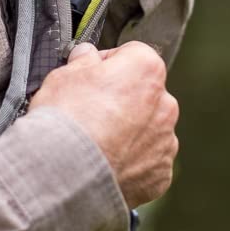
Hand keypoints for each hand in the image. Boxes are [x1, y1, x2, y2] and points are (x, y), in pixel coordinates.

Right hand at [27, 41, 178, 209]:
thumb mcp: (64, 74)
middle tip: (90, 115)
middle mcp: (165, 104)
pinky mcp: (160, 174)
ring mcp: (165, 142)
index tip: (89, 78)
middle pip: (143, 96)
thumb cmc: (66, 119)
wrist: (65, 173)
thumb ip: (83, 61)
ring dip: (128, 135)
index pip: (131, 56)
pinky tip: (105, 166)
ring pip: (147, 131)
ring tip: (95, 145)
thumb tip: (87, 56)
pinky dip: (130, 164)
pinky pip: (146, 163)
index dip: (106, 66)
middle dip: (121, 102)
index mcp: (146, 70)